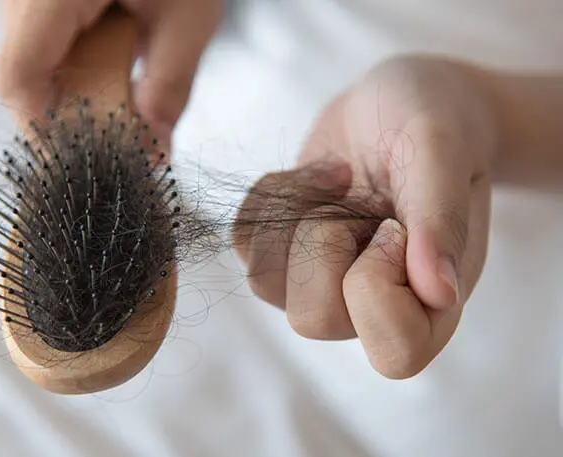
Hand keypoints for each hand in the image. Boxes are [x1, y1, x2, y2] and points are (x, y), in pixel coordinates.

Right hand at [0, 0, 222, 142]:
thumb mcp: (189, 18)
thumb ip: (170, 87)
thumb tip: (152, 152)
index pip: (19, 75)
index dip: (46, 127)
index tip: (88, 155)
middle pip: (22, 79)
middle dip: (70, 117)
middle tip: (119, 135)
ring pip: (29, 68)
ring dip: (75, 97)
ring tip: (122, 99)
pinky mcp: (35, 5)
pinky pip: (39, 52)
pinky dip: (74, 75)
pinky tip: (109, 74)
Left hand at [233, 55, 498, 378]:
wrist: (399, 99)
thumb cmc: (437, 121)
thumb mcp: (443, 151)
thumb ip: (440, 219)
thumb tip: (439, 293)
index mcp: (431, 297)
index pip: (394, 354)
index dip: (376, 288)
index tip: (391, 224)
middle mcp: (372, 301)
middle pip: (311, 319)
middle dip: (323, 244)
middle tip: (358, 198)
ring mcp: (321, 278)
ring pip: (265, 284)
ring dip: (294, 216)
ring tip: (339, 177)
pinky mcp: (284, 248)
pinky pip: (244, 241)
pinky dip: (270, 197)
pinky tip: (315, 175)